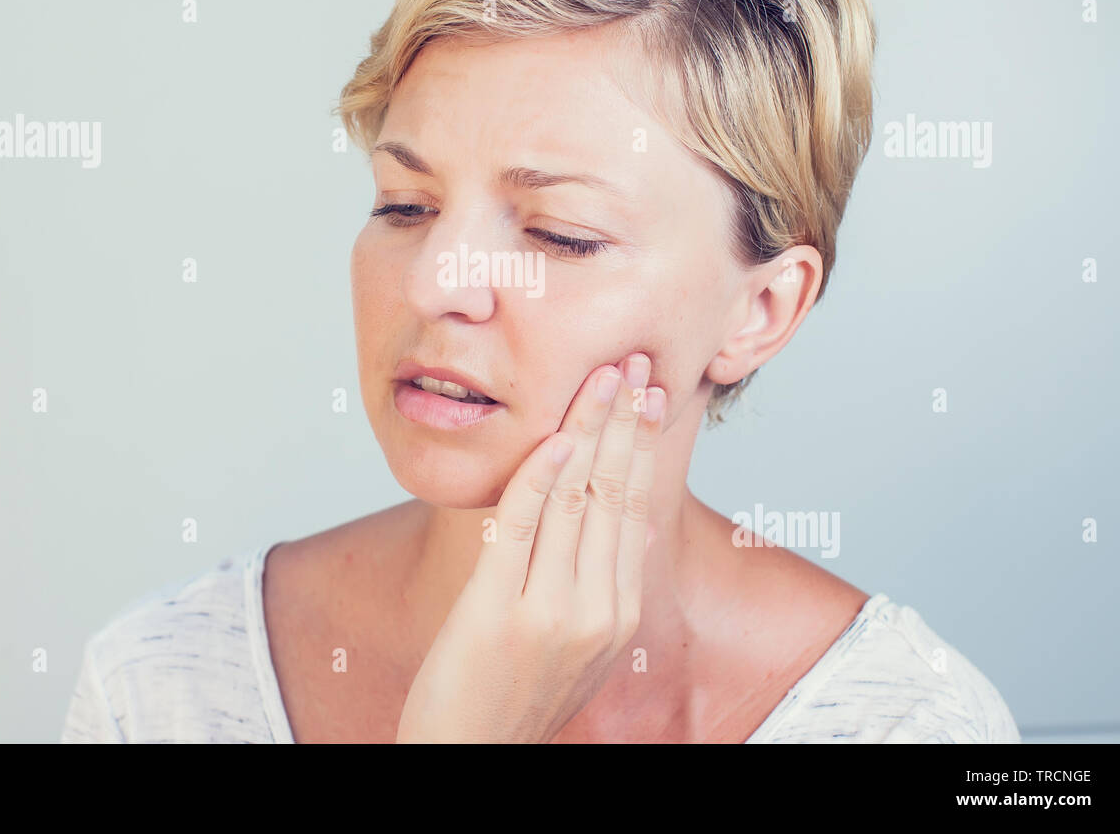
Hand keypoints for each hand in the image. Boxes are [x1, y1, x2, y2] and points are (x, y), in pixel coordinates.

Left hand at [395, 353, 666, 742]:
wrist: (469, 758)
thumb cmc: (514, 697)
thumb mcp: (581, 649)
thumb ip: (601, 588)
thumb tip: (630, 526)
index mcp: (618, 615)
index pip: (636, 510)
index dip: (642, 447)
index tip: (650, 396)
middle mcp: (597, 611)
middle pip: (615, 495)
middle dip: (626, 422)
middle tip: (636, 362)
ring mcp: (551, 613)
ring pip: (577, 501)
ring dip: (588, 430)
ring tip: (601, 379)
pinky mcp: (500, 612)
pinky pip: (524, 528)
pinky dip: (537, 477)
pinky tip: (551, 437)